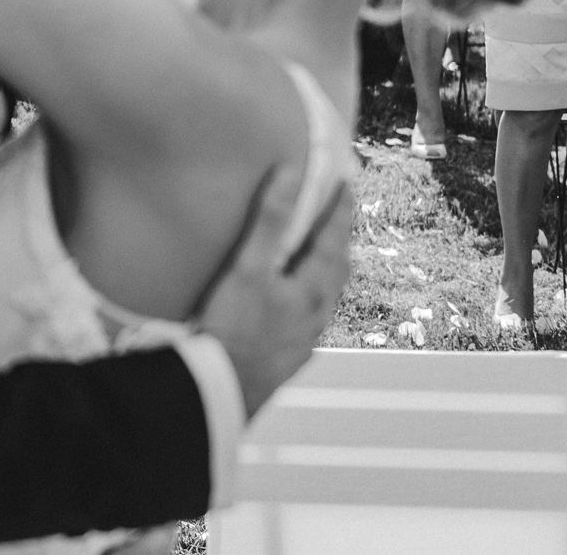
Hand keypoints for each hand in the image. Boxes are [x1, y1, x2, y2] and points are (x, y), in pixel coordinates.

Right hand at [195, 163, 352, 417]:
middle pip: (337, 270)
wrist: (221, 392)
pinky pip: (308, 321)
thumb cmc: (234, 330)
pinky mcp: (288, 358)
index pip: (334, 240)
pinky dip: (307, 300)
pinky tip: (289, 305)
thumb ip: (270, 221)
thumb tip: (290, 175)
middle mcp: (316, 315)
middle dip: (337, 240)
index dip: (340, 210)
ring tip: (315, 256)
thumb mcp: (248, 268)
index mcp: (313, 289)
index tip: (345, 186)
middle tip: (334, 217)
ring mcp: (304, 340)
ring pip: (325, 298)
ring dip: (325, 272)